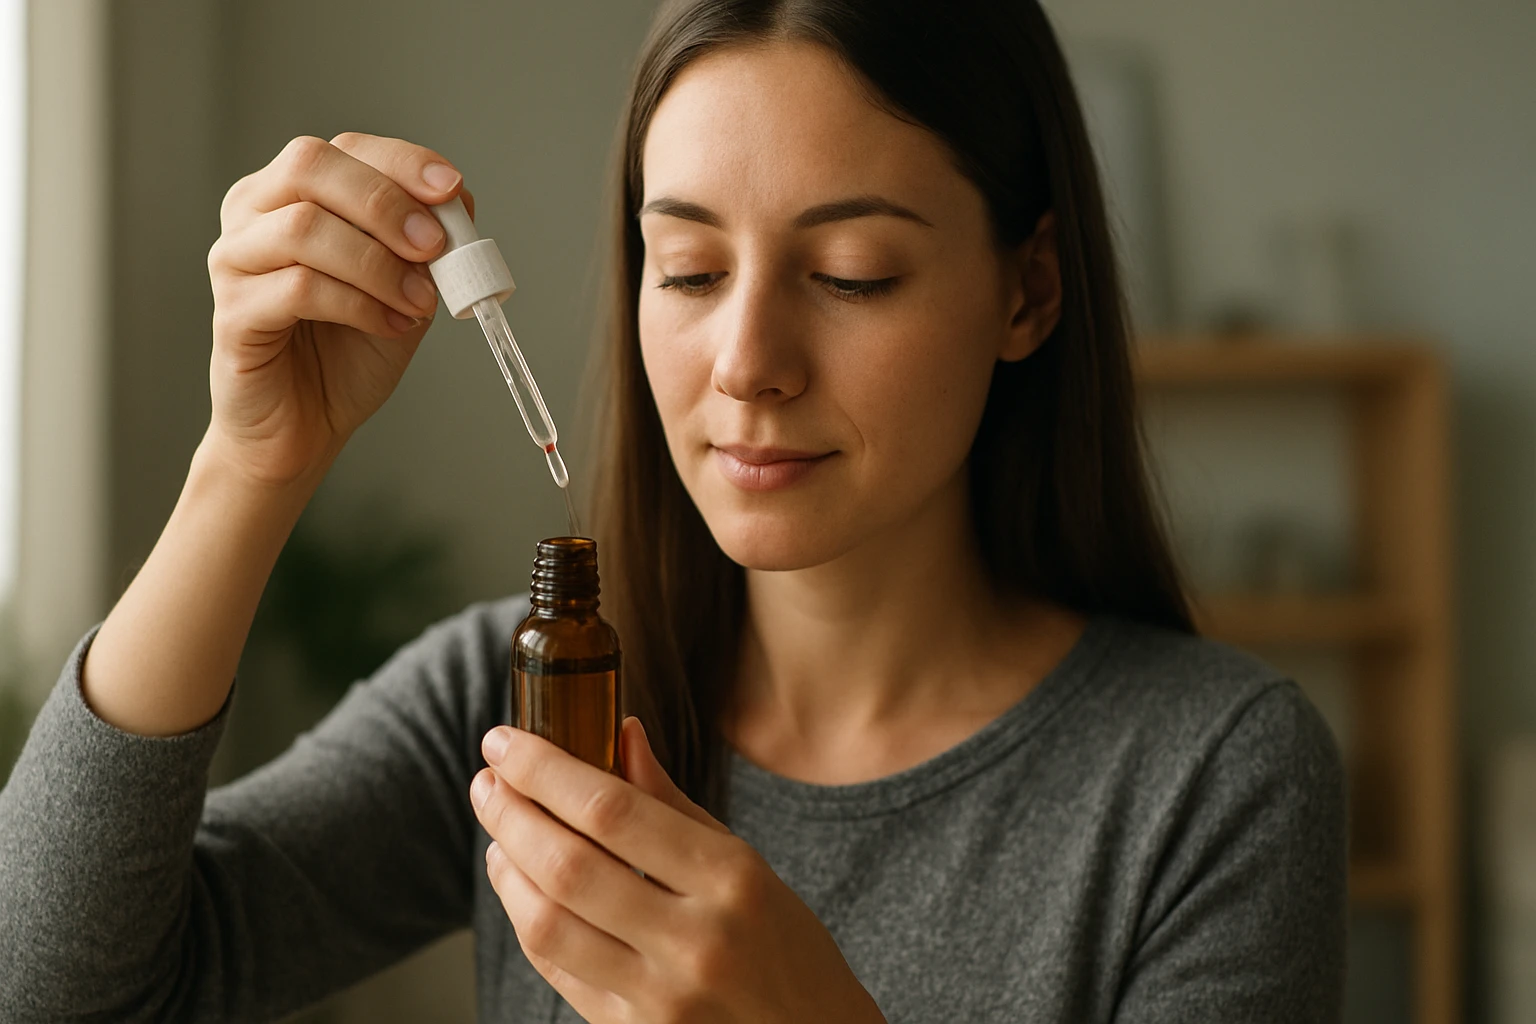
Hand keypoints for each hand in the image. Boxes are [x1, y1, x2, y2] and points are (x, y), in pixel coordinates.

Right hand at [206, 132, 475, 484]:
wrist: (306, 424)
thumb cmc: (348, 351)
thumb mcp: (404, 288)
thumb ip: (424, 247)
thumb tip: (457, 205)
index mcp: (292, 193)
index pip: (344, 149)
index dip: (401, 163)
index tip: (452, 191)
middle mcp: (253, 213)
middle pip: (311, 166)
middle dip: (385, 203)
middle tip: (433, 246)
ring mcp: (234, 259)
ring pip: (304, 227)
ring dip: (378, 265)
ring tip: (419, 303)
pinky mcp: (231, 312)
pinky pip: (297, 289)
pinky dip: (358, 306)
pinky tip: (390, 326)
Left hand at [471, 718, 887, 1023]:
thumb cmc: (786, 949)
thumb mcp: (747, 864)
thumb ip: (673, 804)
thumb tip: (621, 732)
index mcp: (729, 879)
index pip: (613, 809)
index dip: (545, 770)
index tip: (506, 741)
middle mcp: (693, 940)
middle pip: (568, 865)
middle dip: (511, 813)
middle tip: (487, 779)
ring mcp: (659, 999)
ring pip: (547, 925)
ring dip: (508, 869)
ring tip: (498, 831)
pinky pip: (557, 972)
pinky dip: (527, 919)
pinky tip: (520, 884)